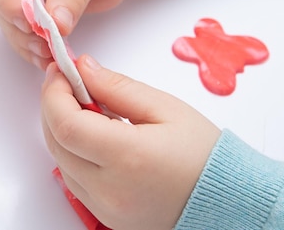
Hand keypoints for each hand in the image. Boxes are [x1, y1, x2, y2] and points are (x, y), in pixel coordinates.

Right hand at [0, 0, 144, 69]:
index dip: (7, 1)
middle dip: (17, 27)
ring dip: (26, 42)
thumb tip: (55, 24)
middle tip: (42, 46)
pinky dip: (37, 46)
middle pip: (0, 2)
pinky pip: (30, 31)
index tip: (29, 23)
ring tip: (49, 55)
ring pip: (11, 21)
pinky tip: (52, 57)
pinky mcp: (42, 8)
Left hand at [41, 55, 220, 229]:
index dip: (54, 93)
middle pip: (56, 142)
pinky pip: (73, 179)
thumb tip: (83, 68)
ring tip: (85, 106)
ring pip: (60, 161)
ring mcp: (105, 208)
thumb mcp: (165, 108)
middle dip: (53, 106)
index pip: (66, 123)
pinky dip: (73, 152)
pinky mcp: (105, 216)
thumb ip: (117, 87)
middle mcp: (110, 189)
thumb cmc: (205, 155)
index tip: (59, 71)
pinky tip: (93, 135)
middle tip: (66, 81)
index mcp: (128, 157)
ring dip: (62, 129)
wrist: (230, 203)